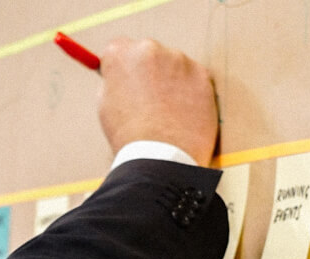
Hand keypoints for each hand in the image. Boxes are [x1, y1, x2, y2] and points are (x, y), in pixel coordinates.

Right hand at [98, 38, 217, 166]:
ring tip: (168, 115)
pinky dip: (191, 94)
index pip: (120, 49)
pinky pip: (195, 80)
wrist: (161, 158)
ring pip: (175, 67)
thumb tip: (122, 77)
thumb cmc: (129, 137)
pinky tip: (184, 116)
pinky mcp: (202, 75)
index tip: (128, 82)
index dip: (124, 69)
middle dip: (150, 73)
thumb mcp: (106, 106)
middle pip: (149, 54)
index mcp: (120, 54)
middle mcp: (150, 48)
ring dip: (172, 83)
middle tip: (150, 102)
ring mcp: (179, 60)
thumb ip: (114, 83)